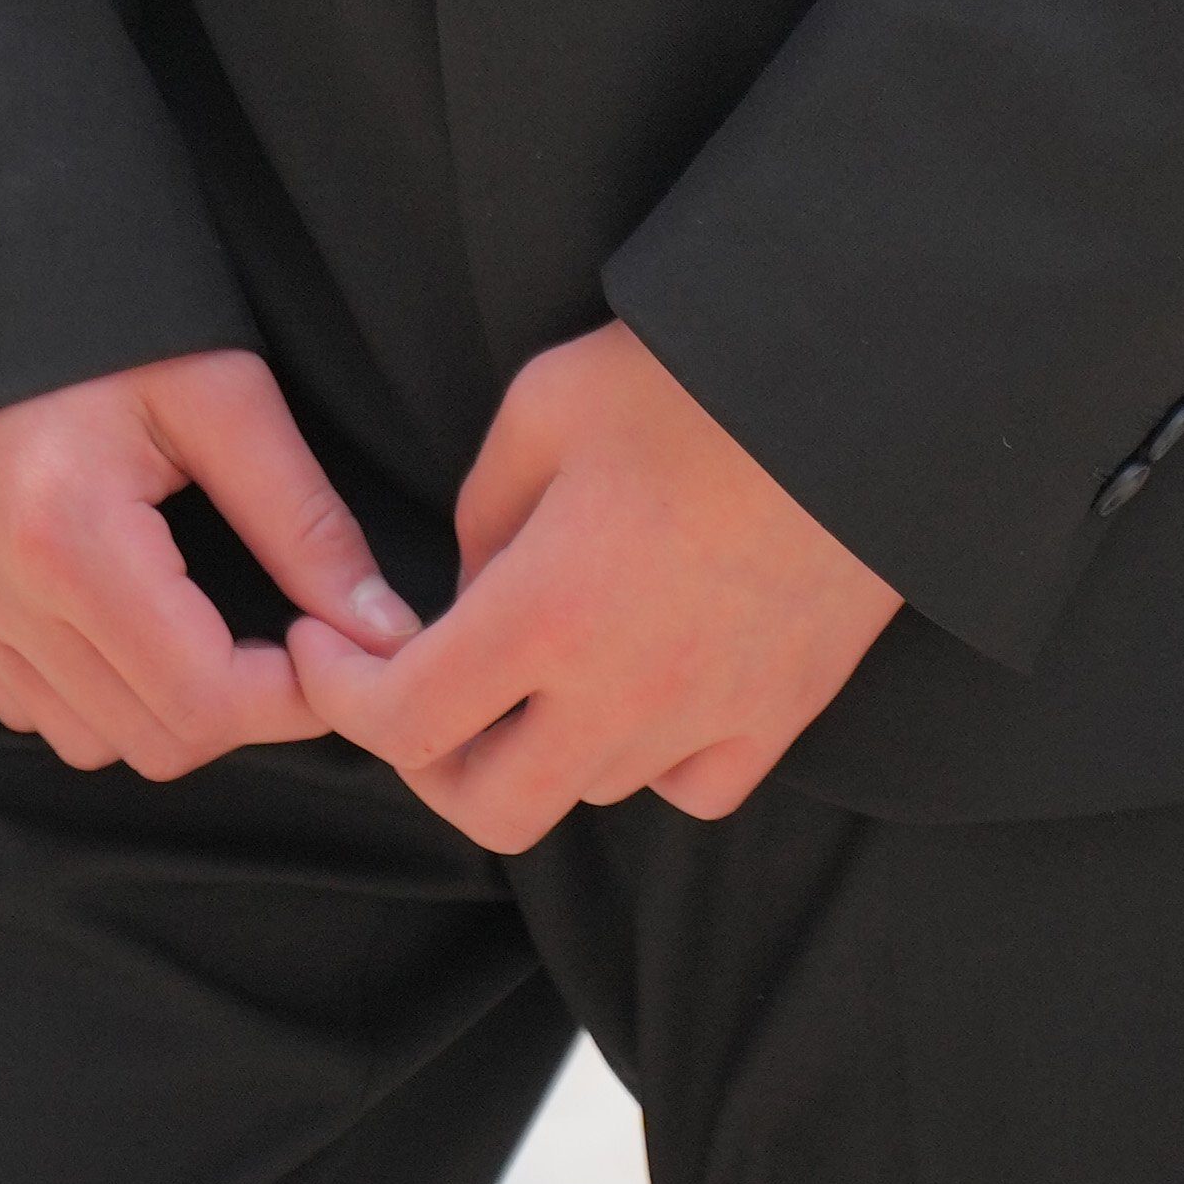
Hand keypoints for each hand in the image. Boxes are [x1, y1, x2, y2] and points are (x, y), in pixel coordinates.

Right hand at [0, 347, 418, 780]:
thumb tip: (386, 633)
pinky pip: (31, 710)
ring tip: (208, 626)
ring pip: (90, 742)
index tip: (332, 641)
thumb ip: (306, 524)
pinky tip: (132, 620)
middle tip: (283, 635)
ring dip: (167, 707)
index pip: (204, 700)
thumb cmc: (114, 320)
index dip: (294, 698)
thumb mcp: (225, 395)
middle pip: (154, 740)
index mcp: (71, 535)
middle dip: (240, 706)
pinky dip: (96, 695)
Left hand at [295, 322, 895, 848]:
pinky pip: (690, 785)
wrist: (859, 385)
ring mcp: (710, 714)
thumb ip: (481, 515)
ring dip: (539, 746)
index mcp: (546, 614)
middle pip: (487, 804)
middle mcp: (622, 692)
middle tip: (416, 688)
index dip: (338, 695)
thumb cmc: (690, 379)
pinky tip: (640, 691)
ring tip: (537, 664)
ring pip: (588, 791)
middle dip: (428, 758)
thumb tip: (474, 590)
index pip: (402, 720)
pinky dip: (649, 758)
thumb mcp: (542, 408)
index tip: (325, 651)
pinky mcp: (781, 712)